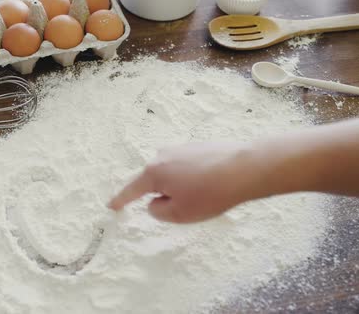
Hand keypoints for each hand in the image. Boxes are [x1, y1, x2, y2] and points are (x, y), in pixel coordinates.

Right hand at [109, 141, 260, 222]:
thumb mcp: (179, 214)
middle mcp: (162, 156)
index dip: (121, 201)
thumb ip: (158, 211)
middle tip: (188, 207)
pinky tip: (213, 183)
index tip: (111, 206)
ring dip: (181, 186)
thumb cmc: (209, 194)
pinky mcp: (198, 145)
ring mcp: (181, 148)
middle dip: (164, 194)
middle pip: (155, 181)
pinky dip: (194, 178)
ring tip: (205, 195)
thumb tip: (155, 202)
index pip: (132, 190)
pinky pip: (188, 166)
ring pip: (172, 174)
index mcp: (153, 172)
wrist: (246, 168)